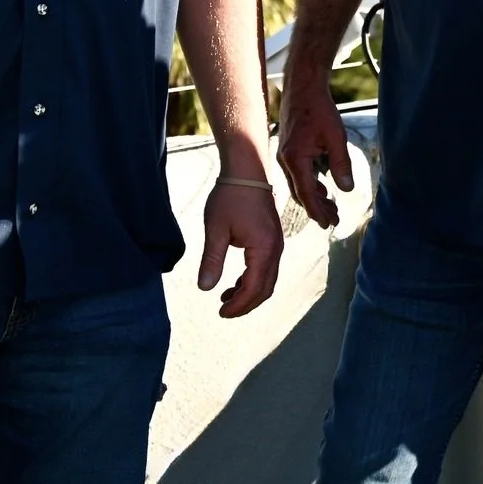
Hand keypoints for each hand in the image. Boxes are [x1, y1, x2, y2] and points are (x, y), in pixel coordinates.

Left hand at [199, 178, 284, 317]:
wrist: (247, 171)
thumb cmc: (230, 196)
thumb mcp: (215, 229)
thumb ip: (212, 260)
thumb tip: (205, 288)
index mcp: (264, 248)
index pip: (253, 287)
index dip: (238, 305)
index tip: (221, 312)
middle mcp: (275, 249)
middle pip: (265, 288)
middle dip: (246, 304)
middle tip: (224, 311)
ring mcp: (276, 243)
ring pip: (268, 279)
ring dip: (249, 293)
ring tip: (226, 298)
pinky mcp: (272, 238)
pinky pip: (267, 268)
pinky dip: (253, 280)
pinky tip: (235, 281)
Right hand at [276, 80, 353, 228]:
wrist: (303, 87)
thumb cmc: (319, 108)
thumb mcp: (336, 136)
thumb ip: (341, 163)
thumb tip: (346, 189)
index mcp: (295, 159)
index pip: (306, 194)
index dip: (317, 211)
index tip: (328, 225)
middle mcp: (286, 160)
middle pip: (301, 193)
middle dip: (317, 209)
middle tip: (333, 221)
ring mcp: (285, 156)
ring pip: (299, 185)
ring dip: (314, 198)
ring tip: (331, 209)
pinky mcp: (288, 150)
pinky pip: (297, 175)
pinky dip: (310, 185)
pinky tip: (323, 189)